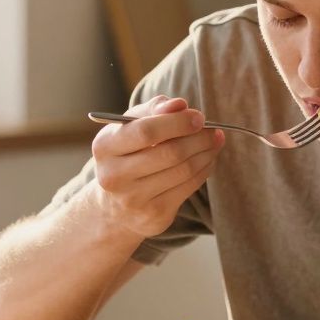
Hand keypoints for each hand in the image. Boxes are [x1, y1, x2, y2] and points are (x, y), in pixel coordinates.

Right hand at [89, 95, 224, 238]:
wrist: (114, 207)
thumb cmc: (127, 155)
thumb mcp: (130, 128)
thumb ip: (153, 110)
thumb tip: (180, 105)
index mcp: (105, 147)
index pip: (146, 131)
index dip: (178, 123)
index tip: (199, 117)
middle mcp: (114, 175)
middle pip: (170, 152)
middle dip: (199, 138)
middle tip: (213, 130)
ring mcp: (134, 198)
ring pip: (183, 170)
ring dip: (206, 153)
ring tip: (215, 141)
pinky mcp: (154, 215)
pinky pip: (189, 187)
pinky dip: (204, 169)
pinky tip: (208, 159)